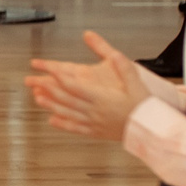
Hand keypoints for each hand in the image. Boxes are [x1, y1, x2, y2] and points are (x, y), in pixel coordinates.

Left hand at [25, 31, 152, 138]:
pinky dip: (62, 124)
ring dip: (51, 105)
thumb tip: (113, 53)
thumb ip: (123, 67)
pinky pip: (75, 128)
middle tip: (34, 82)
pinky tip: (52, 120)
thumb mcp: (136, 82)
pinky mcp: (96, 132)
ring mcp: (94, 123)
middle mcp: (94, 111)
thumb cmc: (144, 106)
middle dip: (48, 89)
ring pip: (67, 113)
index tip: (48, 69)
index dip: (59, 77)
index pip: (74, 85)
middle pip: (66, 98)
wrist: (152, 131)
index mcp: (102, 98)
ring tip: (37, 98)